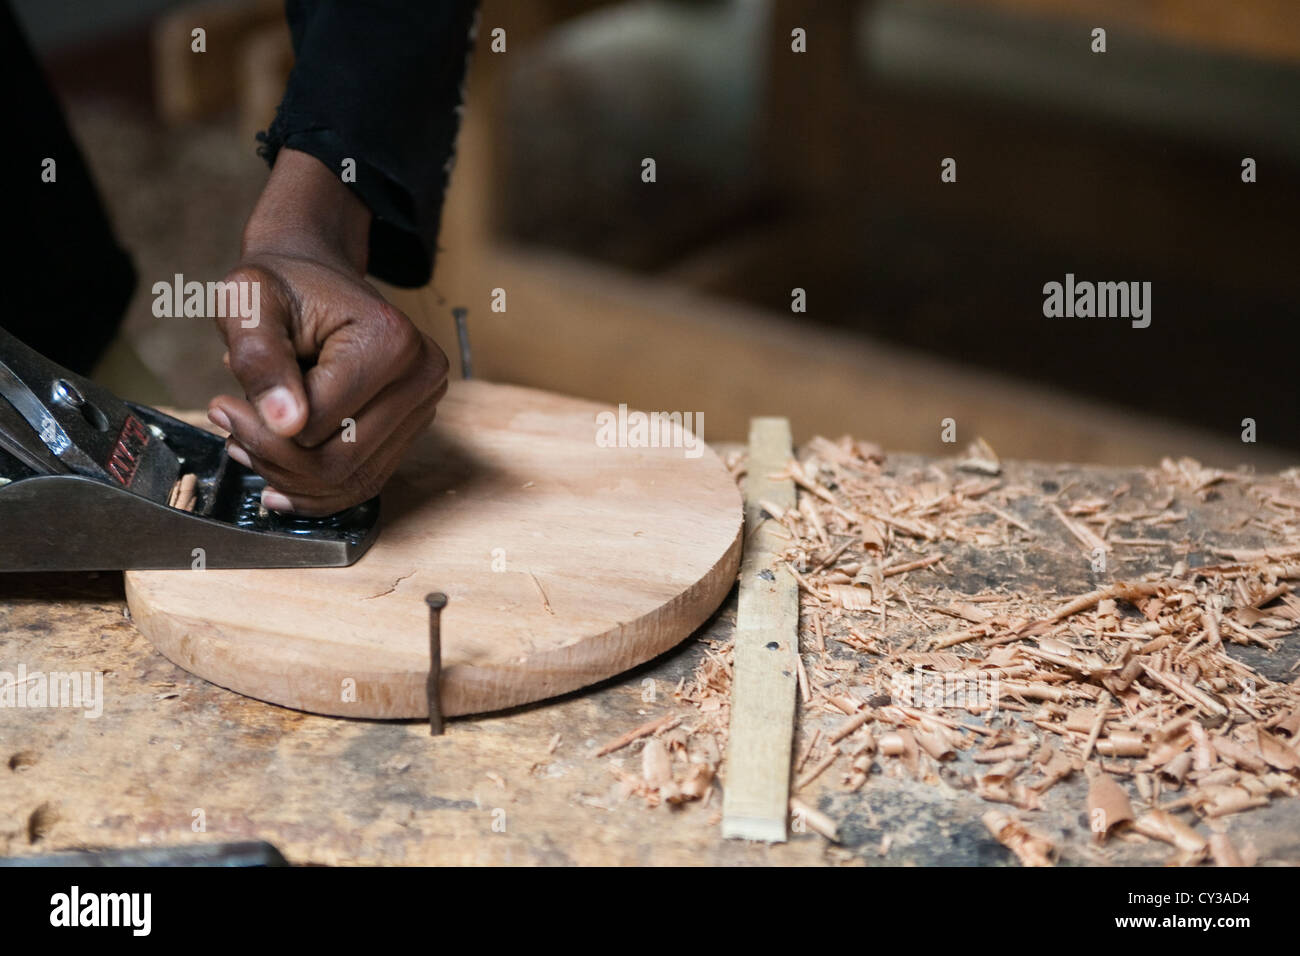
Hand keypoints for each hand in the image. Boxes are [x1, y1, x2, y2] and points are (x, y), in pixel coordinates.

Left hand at [207, 149, 447, 515]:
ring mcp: (423, 407)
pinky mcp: (411, 429)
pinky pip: (364, 482)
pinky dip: (317, 489)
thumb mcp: (250, 303)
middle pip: (340, 461)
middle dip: (274, 458)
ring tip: (248, 445)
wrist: (315, 275)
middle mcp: (423, 377)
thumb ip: (260, 357)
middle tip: (231, 429)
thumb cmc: (281, 286)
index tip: (221, 404)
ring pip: (352, 481)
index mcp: (392, 341)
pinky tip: (278, 474)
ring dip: (292, 478)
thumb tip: (285, 424)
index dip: (259, 428)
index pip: (318, 425)